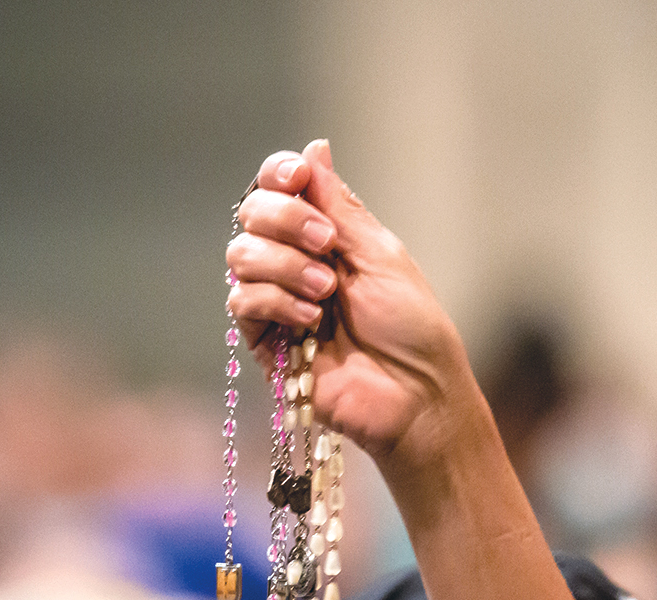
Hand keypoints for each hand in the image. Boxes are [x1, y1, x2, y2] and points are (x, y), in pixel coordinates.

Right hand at [226, 140, 479, 471]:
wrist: (415, 394)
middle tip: (326, 246)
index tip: (297, 177)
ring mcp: (277, 301)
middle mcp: (295, 262)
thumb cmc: (412, 327)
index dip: (279, 175)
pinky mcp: (265, 342)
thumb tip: (315, 147)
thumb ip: (339, 206)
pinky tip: (310, 321)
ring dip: (283, 265)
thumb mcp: (380, 254)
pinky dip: (274, 302)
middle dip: (284, 220)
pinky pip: (242, 302)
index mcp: (327, 236)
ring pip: (240, 256)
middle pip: (252, 215)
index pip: (280, 189)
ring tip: (326, 293)